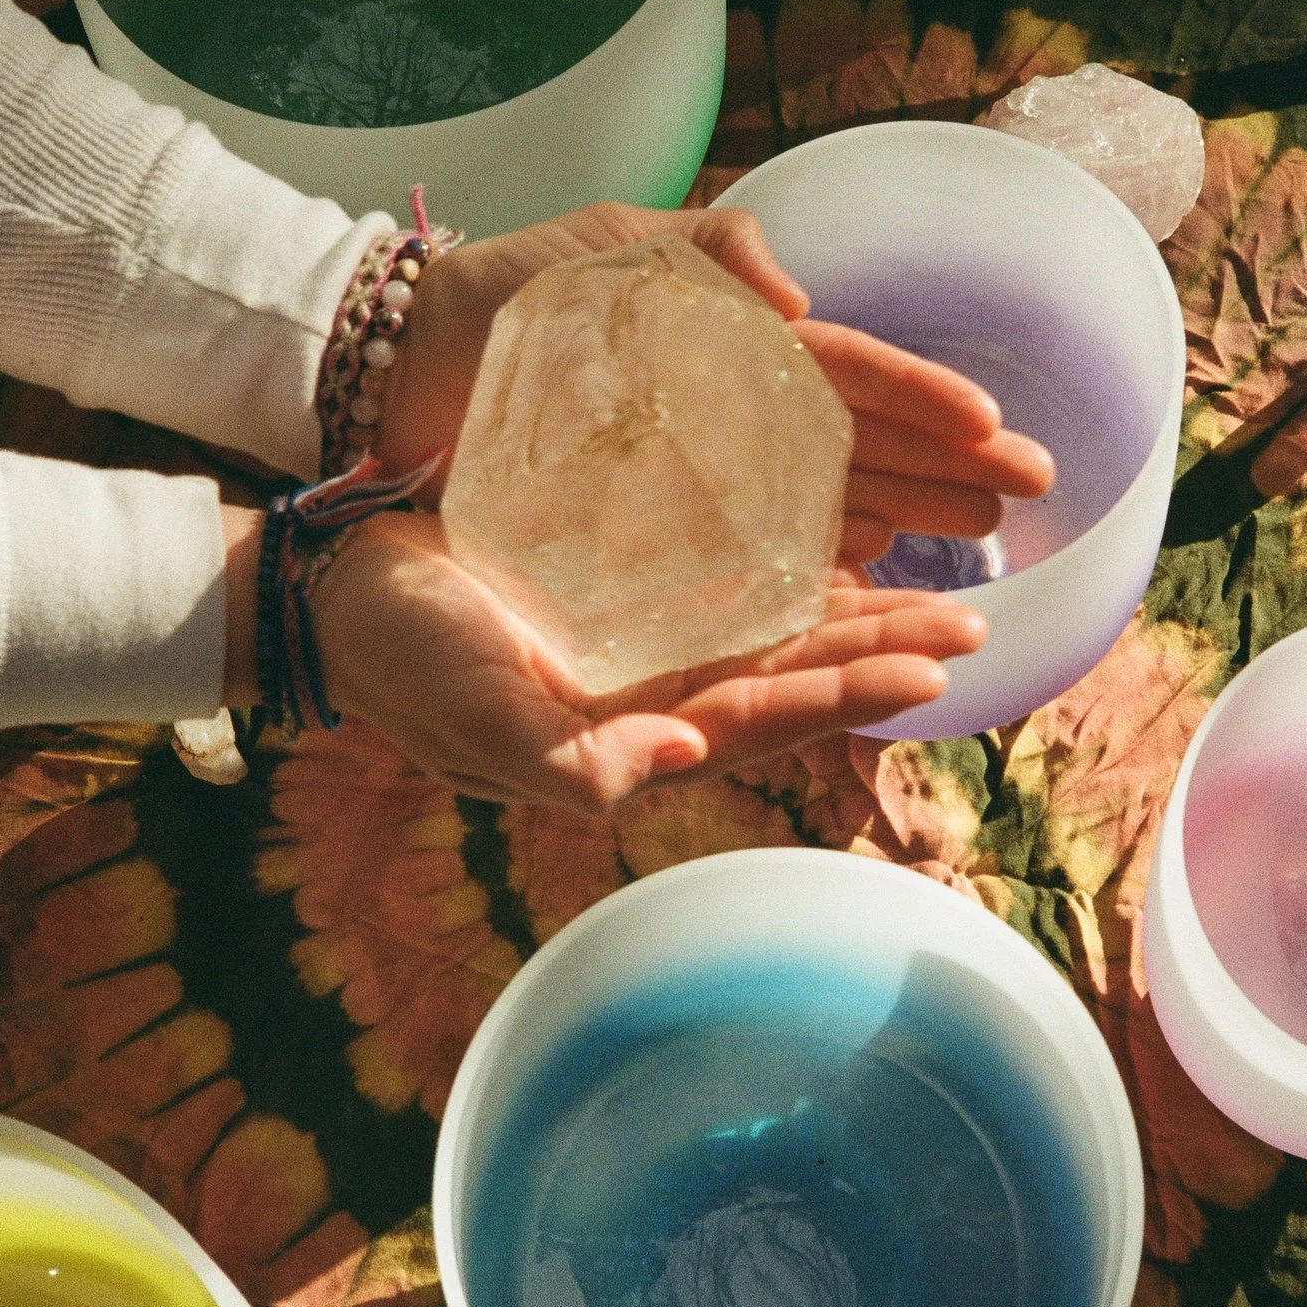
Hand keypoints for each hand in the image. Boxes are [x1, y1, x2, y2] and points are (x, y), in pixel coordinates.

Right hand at [301, 513, 984, 810]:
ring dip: (854, 618)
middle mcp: (651, 694)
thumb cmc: (399, 659)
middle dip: (879, 656)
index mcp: (627, 733)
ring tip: (937, 591)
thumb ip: (572, 759)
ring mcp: (641, 645)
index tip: (930, 666)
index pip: (760, 717)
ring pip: (770, 633)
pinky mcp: (622, 589)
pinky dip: (790, 570)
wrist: (334, 592)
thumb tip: (683, 761)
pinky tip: (845, 546)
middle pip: (788, 678)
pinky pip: (726, 584)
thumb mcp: (475, 714)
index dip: (844, 694)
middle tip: (972, 625)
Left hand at [374, 202, 1055, 563]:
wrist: (394, 373)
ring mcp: (695, 488)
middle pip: (860, 453)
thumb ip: (707, 253)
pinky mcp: (650, 548)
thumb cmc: (499, 300)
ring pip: (822, 516)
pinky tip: (866, 597)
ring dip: (899, 536)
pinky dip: (813, 584)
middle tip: (1025, 505)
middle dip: (944, 475)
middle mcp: (727, 424)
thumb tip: (801, 301)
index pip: (854, 378)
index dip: (928, 405)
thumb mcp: (606, 247)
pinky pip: (753, 573)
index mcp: (732, 344)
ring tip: (971, 563)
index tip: (999, 433)